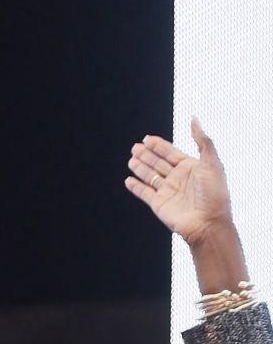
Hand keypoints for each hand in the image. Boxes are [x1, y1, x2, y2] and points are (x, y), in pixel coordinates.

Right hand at [125, 121, 234, 248]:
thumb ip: (202, 140)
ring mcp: (168, 192)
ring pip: (150, 176)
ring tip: (131, 159)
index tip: (147, 138)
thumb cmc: (214, 194)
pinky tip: (128, 180)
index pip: (171, 153)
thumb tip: (195, 119)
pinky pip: (144, 193)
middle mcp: (179, 179)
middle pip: (158, 163)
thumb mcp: (212, 162)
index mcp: (192, 168)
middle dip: (147, 155)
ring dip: (140, 168)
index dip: (159, 145)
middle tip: (135, 147)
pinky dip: (135, 187)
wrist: (208, 223)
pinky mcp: (159, 204)